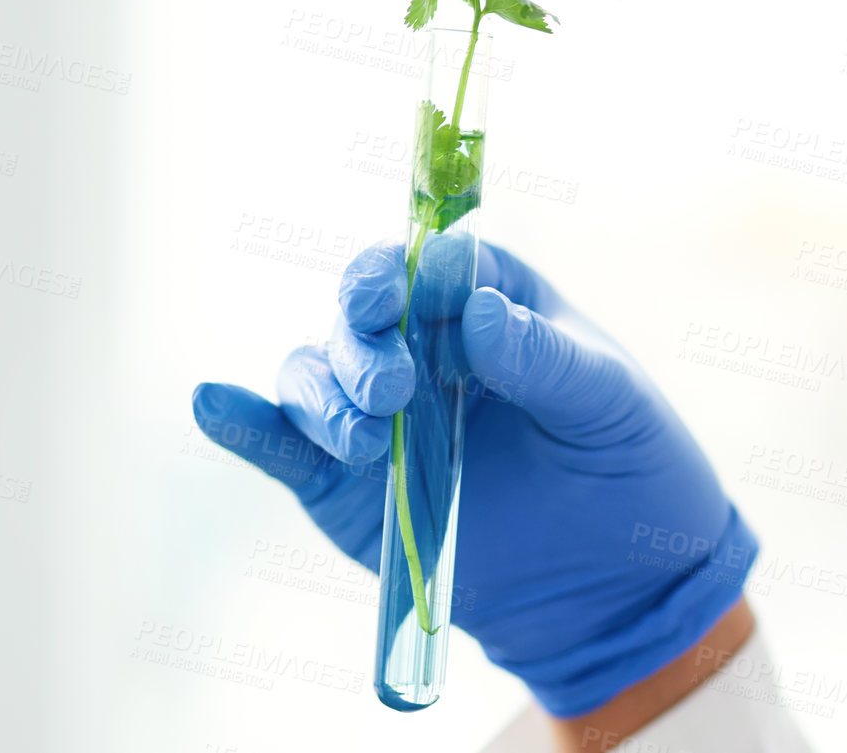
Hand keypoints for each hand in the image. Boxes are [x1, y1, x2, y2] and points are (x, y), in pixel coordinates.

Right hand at [191, 239, 757, 718]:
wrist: (618, 584)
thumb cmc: (630, 467)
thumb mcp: (609, 405)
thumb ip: (545, 359)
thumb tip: (477, 310)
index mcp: (495, 302)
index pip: (434, 261)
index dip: (406, 269)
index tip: (399, 297)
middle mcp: (427, 345)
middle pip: (362, 312)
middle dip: (364, 338)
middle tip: (396, 388)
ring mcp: (382, 414)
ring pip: (317, 374)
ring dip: (326, 395)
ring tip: (372, 438)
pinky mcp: (347, 485)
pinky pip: (285, 447)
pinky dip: (247, 425)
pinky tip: (216, 404)